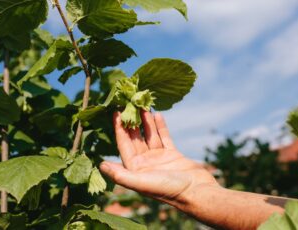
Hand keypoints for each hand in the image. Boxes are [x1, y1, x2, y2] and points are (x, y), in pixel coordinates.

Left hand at [100, 111, 218, 206]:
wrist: (197, 193)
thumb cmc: (169, 190)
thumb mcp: (141, 183)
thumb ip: (121, 175)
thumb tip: (101, 165)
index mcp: (135, 169)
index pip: (123, 145)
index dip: (119, 129)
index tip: (116, 112)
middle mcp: (145, 163)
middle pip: (135, 138)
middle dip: (132, 122)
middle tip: (128, 103)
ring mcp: (159, 159)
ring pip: (149, 136)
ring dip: (146, 121)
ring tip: (142, 105)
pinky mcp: (172, 155)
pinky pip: (164, 138)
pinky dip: (160, 127)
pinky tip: (157, 114)